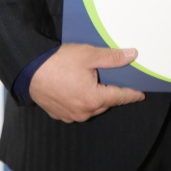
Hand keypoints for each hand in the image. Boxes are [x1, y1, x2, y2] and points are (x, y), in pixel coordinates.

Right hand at [29, 43, 144, 121]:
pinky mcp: (59, 114)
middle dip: (110, 92)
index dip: (131, 95)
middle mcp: (83, 112)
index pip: (119, 97)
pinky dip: (81, 100)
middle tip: (112, 79)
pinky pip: (76, 109)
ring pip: (90, 107)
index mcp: (93, 99)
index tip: (141, 94)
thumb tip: (132, 56)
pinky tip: (76, 87)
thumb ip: (112, 58)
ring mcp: (70, 115)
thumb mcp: (89, 55)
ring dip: (94, 97)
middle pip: (104, 103)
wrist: (29, 69)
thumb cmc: (58, 61)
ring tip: (92, 81)